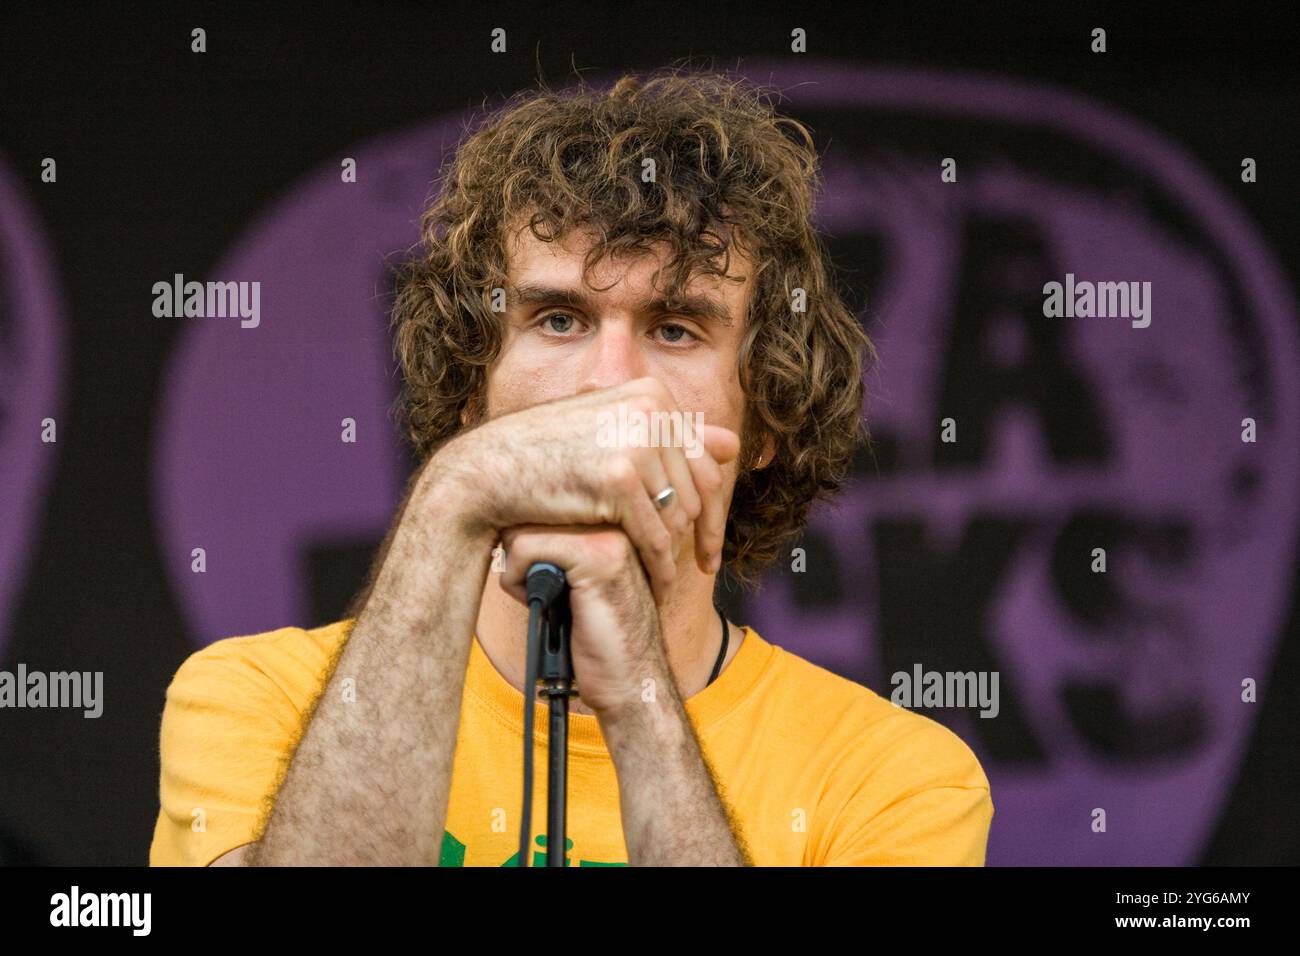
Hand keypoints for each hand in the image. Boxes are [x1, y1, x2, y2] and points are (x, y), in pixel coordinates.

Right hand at [436, 377, 739, 601]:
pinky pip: (655, 535)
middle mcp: (650, 410)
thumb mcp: (611, 433)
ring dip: (674, 551)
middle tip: (701, 565)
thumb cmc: (545, 453)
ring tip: (666, 574)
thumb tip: (732, 443)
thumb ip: (670, 437)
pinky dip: (660, 565)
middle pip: (701, 489)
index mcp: (653, 393)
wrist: (487, 470)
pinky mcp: (616, 478)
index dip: (715, 507)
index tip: (711, 543)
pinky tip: (657, 584)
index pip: (707, 460)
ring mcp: (634, 441)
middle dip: (701, 533)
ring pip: (679, 515)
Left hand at [498, 524, 663, 715]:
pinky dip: (518, 581)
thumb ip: (554, 541)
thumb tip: (501, 517)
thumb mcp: (575, 577)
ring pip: (523, 527)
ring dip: (518, 569)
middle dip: (520, 552)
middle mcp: (614, 516)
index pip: (544, 500)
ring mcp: (610, 532)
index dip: (526, 539)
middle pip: (530, 508)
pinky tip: (543, 604)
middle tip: (541, 590)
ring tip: (546, 598)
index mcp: (612, 516)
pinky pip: (526, 548)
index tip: (535, 574)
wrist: (631, 681)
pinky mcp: (597, 555)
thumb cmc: (598, 635)